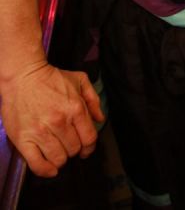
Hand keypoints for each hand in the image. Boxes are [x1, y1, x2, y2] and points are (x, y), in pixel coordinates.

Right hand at [1, 62, 103, 176]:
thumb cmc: (51, 78)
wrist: (23, 75)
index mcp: (75, 108)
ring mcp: (41, 132)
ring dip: (61, 158)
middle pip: (74, 149)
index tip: (85, 149)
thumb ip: (93, 100)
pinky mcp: (24, 139)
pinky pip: (38, 164)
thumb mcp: (79, 80)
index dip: (90, 147)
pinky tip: (50, 167)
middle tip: (67, 143)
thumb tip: (100, 119)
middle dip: (74, 149)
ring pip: (59, 159)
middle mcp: (59, 121)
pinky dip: (46, 170)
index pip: (89, 138)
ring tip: (57, 150)